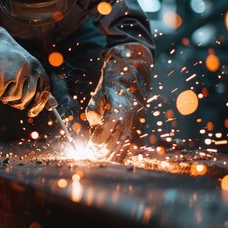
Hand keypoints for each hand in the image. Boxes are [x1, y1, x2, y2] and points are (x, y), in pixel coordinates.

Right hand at [0, 12, 49, 116]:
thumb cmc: (10, 61)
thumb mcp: (26, 69)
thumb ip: (34, 85)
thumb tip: (41, 108)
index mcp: (37, 67)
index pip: (43, 90)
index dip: (39, 104)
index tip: (32, 112)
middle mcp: (28, 68)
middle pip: (27, 96)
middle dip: (18, 103)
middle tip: (10, 101)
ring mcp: (15, 70)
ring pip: (13, 97)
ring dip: (5, 98)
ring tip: (1, 91)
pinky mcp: (1, 74)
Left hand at [85, 43, 152, 161]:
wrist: (134, 69)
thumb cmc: (114, 79)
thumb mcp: (100, 90)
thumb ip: (95, 107)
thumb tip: (93, 123)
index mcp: (119, 106)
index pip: (106, 130)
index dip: (96, 142)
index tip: (89, 147)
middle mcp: (130, 115)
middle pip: (115, 140)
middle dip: (102, 151)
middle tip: (91, 157)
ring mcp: (137, 119)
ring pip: (124, 142)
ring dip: (112, 153)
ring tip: (100, 158)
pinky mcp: (139, 121)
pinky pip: (131, 139)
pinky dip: (122, 149)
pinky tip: (114, 156)